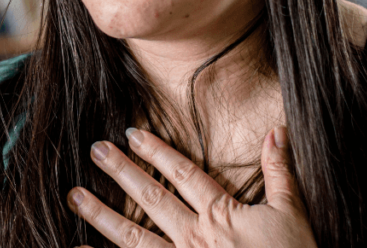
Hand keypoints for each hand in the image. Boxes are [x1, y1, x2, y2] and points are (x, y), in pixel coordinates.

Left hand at [67, 126, 315, 247]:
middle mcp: (195, 239)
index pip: (182, 174)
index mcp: (221, 216)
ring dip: (102, 216)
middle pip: (152, 199)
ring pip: (134, 238)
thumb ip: (280, 172)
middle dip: (121, 172)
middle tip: (95, 150)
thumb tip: (276, 131)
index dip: (156, 152)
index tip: (132, 134)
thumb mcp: (291, 214)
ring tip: (75, 197)